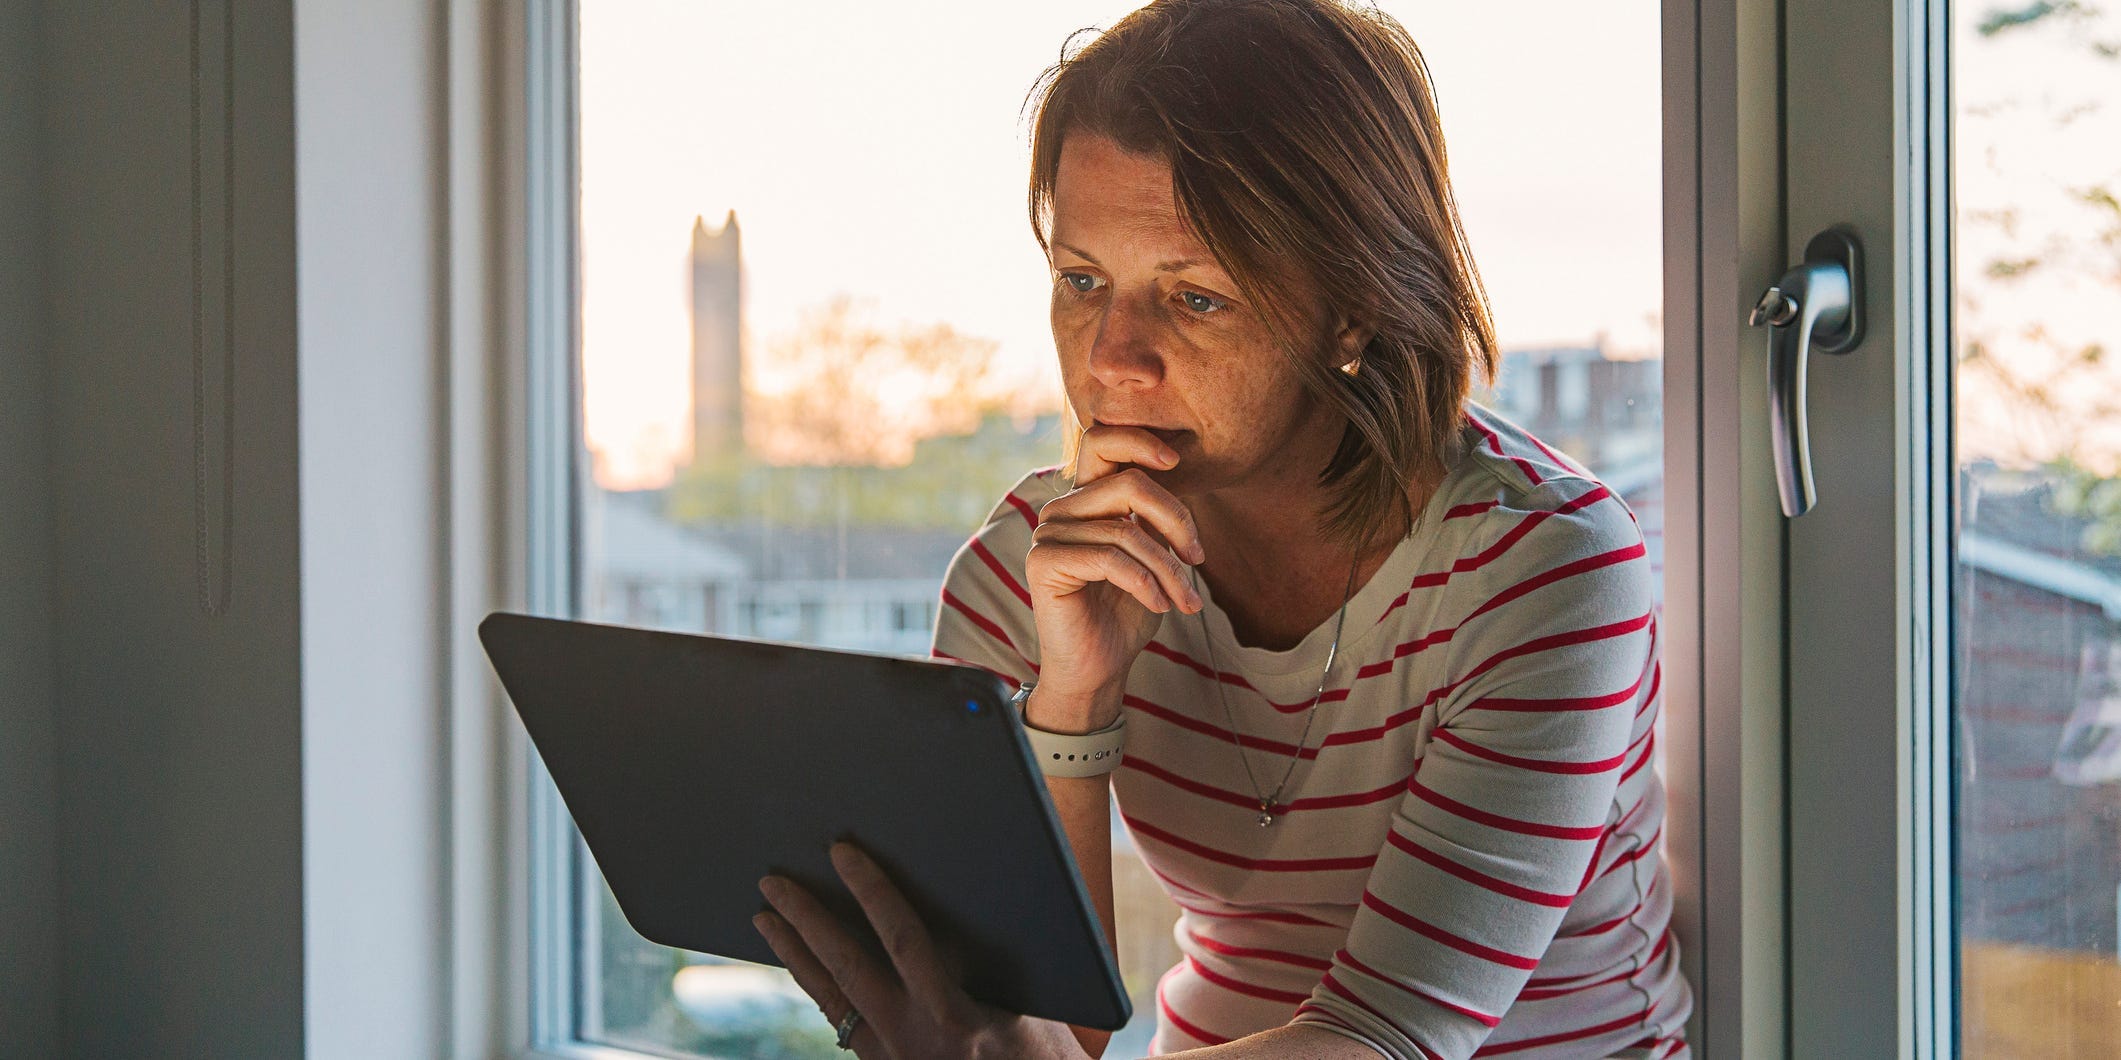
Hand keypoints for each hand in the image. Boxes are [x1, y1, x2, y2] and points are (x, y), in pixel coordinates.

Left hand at [753, 841, 1089, 1059]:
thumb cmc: (1044, 1055)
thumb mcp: (1030, 1003)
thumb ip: (988, 957)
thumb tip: (961, 892)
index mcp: (955, 1015)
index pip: (903, 939)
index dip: (871, 891)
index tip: (843, 851)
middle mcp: (913, 1038)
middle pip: (847, 966)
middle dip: (808, 918)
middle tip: (774, 880)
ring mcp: (892, 1057)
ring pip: (830, 998)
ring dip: (795, 952)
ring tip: (765, 916)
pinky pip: (838, 1021)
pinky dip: (816, 986)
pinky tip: (799, 963)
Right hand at [1024, 424, 1207, 728]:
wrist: (1098, 670)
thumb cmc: (1127, 614)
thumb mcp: (1154, 556)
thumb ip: (1157, 517)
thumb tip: (1177, 478)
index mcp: (1086, 499)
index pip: (1102, 441)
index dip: (1139, 440)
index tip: (1177, 462)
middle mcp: (1062, 510)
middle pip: (1129, 484)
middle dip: (1176, 521)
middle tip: (1198, 559)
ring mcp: (1048, 534)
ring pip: (1127, 530)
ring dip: (1168, 569)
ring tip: (1185, 601)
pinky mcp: (1044, 563)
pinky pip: (1110, 559)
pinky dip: (1145, 583)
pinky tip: (1159, 605)